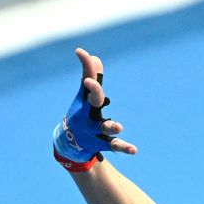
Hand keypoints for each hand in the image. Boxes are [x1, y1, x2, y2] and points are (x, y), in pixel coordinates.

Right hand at [52, 48, 137, 163]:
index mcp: (86, 101)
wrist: (70, 142)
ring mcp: (94, 129)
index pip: (88, 83)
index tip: (81, 53)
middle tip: (90, 81)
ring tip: (119, 127)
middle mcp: (88, 114)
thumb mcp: (84, 96)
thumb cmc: (79, 113)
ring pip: (104, 128)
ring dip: (111, 127)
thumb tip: (95, 57)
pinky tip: (134, 150)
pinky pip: (114, 146)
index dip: (87, 69)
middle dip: (94, 91)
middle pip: (93, 102)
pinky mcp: (102, 142)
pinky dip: (124, 148)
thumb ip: (91, 77)